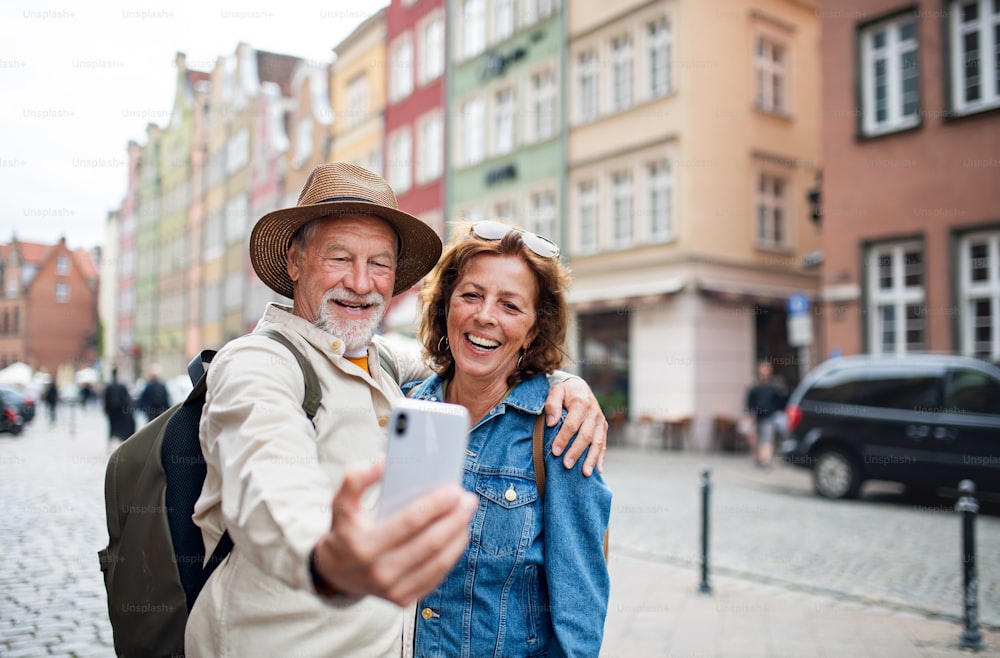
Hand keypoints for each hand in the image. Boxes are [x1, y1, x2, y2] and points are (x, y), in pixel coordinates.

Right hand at [311, 461, 477, 605]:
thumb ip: (355, 479)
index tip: (454, 489)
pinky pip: (436, 576)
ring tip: (466, 515)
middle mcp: (378, 571)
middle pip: (429, 543)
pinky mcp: (403, 600)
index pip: (409, 522)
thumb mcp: (340, 503)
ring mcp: (392, 590)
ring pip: (438, 561)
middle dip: (454, 519)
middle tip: (468, 500)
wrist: (335, 573)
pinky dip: (451, 554)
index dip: (435, 505)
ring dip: (458, 535)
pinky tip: (458, 535)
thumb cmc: (345, 530)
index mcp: (363, 545)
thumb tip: (381, 462)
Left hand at [544, 377, 606, 475]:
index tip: (555, 451)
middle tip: (566, 465)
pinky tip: (598, 470)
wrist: (580, 387)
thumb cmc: (565, 392)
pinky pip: (603, 444)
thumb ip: (552, 404)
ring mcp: (600, 421)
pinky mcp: (603, 428)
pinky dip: (601, 458)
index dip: (563, 438)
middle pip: (586, 436)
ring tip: (585, 473)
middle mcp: (594, 413)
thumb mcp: (556, 391)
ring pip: (598, 442)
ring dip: (591, 459)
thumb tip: (552, 422)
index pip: (572, 424)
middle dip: (576, 451)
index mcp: (581, 403)